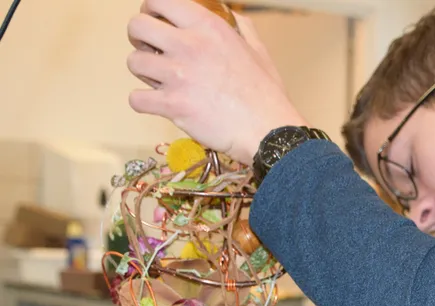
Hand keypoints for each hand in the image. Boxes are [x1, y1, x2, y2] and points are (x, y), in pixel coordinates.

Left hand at [125, 0, 306, 163]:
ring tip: (159, 81)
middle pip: (137, 26)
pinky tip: (158, 105)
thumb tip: (233, 14)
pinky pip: (136, 98)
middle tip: (151, 51)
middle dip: (139, 38)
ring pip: (133, 62)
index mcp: (209, 27)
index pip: (160, 0)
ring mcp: (178, 76)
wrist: (268, 131)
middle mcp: (189, 46)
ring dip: (143, 72)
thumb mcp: (258, 51)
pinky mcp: (172, 105)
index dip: (150, 9)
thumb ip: (242, 28)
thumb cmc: (266, 94)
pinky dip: (143, 103)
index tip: (154, 20)